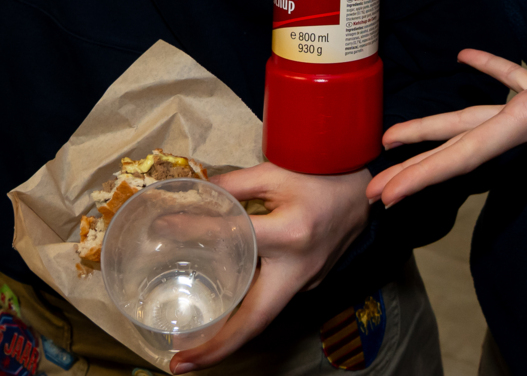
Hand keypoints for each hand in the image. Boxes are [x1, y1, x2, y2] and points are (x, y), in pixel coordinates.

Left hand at [169, 164, 372, 371]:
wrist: (365, 191)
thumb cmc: (323, 175)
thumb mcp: (276, 171)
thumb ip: (233, 185)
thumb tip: (192, 194)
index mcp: (290, 233)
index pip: (233, 236)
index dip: (193, 231)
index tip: (161, 230)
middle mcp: (298, 267)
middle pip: (255, 320)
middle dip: (216, 348)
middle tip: (178, 364)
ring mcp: (306, 282)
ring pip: (262, 317)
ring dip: (227, 339)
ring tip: (188, 354)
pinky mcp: (308, 285)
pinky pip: (272, 302)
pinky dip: (245, 316)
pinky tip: (220, 319)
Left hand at [364, 26, 526, 207]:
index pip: (464, 153)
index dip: (422, 173)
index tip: (387, 193)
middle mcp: (522, 123)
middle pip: (457, 149)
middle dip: (415, 169)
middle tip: (374, 190)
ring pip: (471, 120)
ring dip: (433, 128)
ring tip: (393, 136)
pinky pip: (509, 82)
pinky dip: (488, 68)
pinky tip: (465, 55)